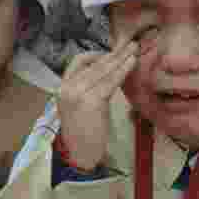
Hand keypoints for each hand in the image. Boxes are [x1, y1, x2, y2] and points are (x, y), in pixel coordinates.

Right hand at [56, 36, 139, 170]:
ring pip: (103, 70)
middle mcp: (67, 87)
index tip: (112, 54)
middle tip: (131, 44)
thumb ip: (88, 90)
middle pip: (94, 64)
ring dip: (121, 58)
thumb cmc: (83, 134)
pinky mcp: (91, 100)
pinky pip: (110, 81)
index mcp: (62, 88)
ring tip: (135, 49)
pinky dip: (123, 70)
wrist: (79, 154)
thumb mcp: (80, 107)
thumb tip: (108, 74)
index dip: (97, 55)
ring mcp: (78, 93)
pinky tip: (132, 63)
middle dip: (114, 53)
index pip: (77, 62)